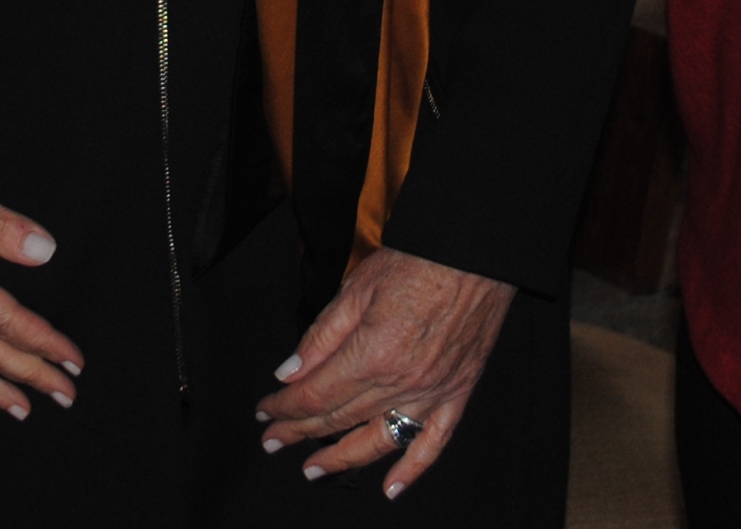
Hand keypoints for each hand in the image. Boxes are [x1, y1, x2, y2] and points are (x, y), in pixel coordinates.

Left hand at [256, 247, 515, 498]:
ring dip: (342, 460)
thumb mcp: (356, 288)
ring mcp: (431, 393)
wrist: (475, 252)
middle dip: (300, 432)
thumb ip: (321, 336)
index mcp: (371, 354)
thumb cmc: (417, 261)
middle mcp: (400, 383)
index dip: (285, 407)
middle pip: (339, 419)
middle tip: (274, 440)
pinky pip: (433, 442)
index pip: (316, 395)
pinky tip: (391, 487)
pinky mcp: (457, 393)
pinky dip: (412, 469)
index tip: (265, 412)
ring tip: (313, 469)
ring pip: (378, 440)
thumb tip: (290, 373)